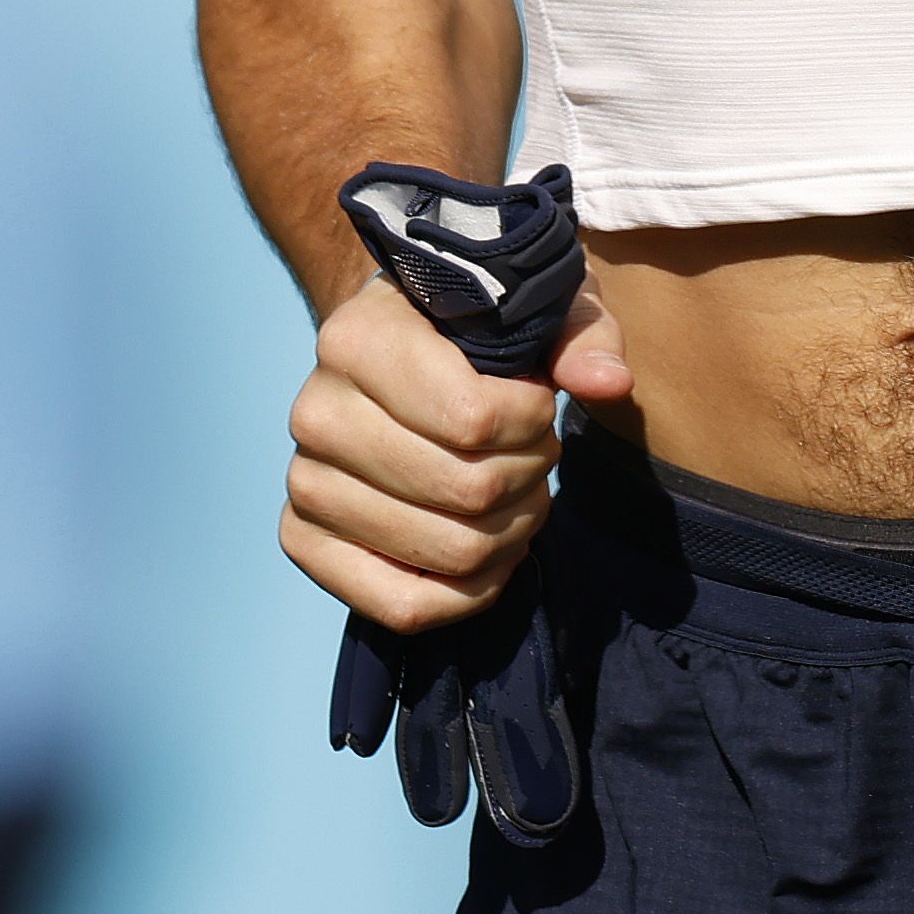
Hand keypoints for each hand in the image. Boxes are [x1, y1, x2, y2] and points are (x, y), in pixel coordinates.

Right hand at [279, 271, 629, 628]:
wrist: (393, 348)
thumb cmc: (468, 326)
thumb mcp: (530, 305)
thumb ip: (579, 335)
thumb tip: (609, 384)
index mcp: (355, 340)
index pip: (473, 420)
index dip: (533, 423)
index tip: (541, 402)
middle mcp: (315, 413)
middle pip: (468, 493)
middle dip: (531, 476)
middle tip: (538, 452)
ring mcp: (305, 483)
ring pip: (447, 553)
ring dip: (512, 532)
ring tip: (521, 493)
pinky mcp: (304, 540)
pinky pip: (402, 607)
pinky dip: (468, 594)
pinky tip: (494, 553)